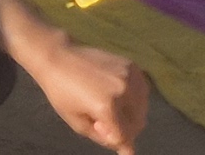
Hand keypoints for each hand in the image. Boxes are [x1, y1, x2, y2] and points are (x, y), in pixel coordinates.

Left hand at [19, 31, 149, 153]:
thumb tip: (123, 146)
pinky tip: (119, 96)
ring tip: (113, 111)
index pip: (125, 135)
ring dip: (133, 115)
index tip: (125, 151)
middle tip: (107, 125)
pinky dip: (135, 99)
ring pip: (143, 107)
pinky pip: (143, 91)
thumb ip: (102, 136)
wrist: (60, 58)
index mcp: (106, 106)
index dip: (123, 145)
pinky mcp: (132, 66)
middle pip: (138, 122)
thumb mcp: (77, 123)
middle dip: (127, 130)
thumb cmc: (62, 94)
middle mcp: (123, 90)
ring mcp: (130, 76)